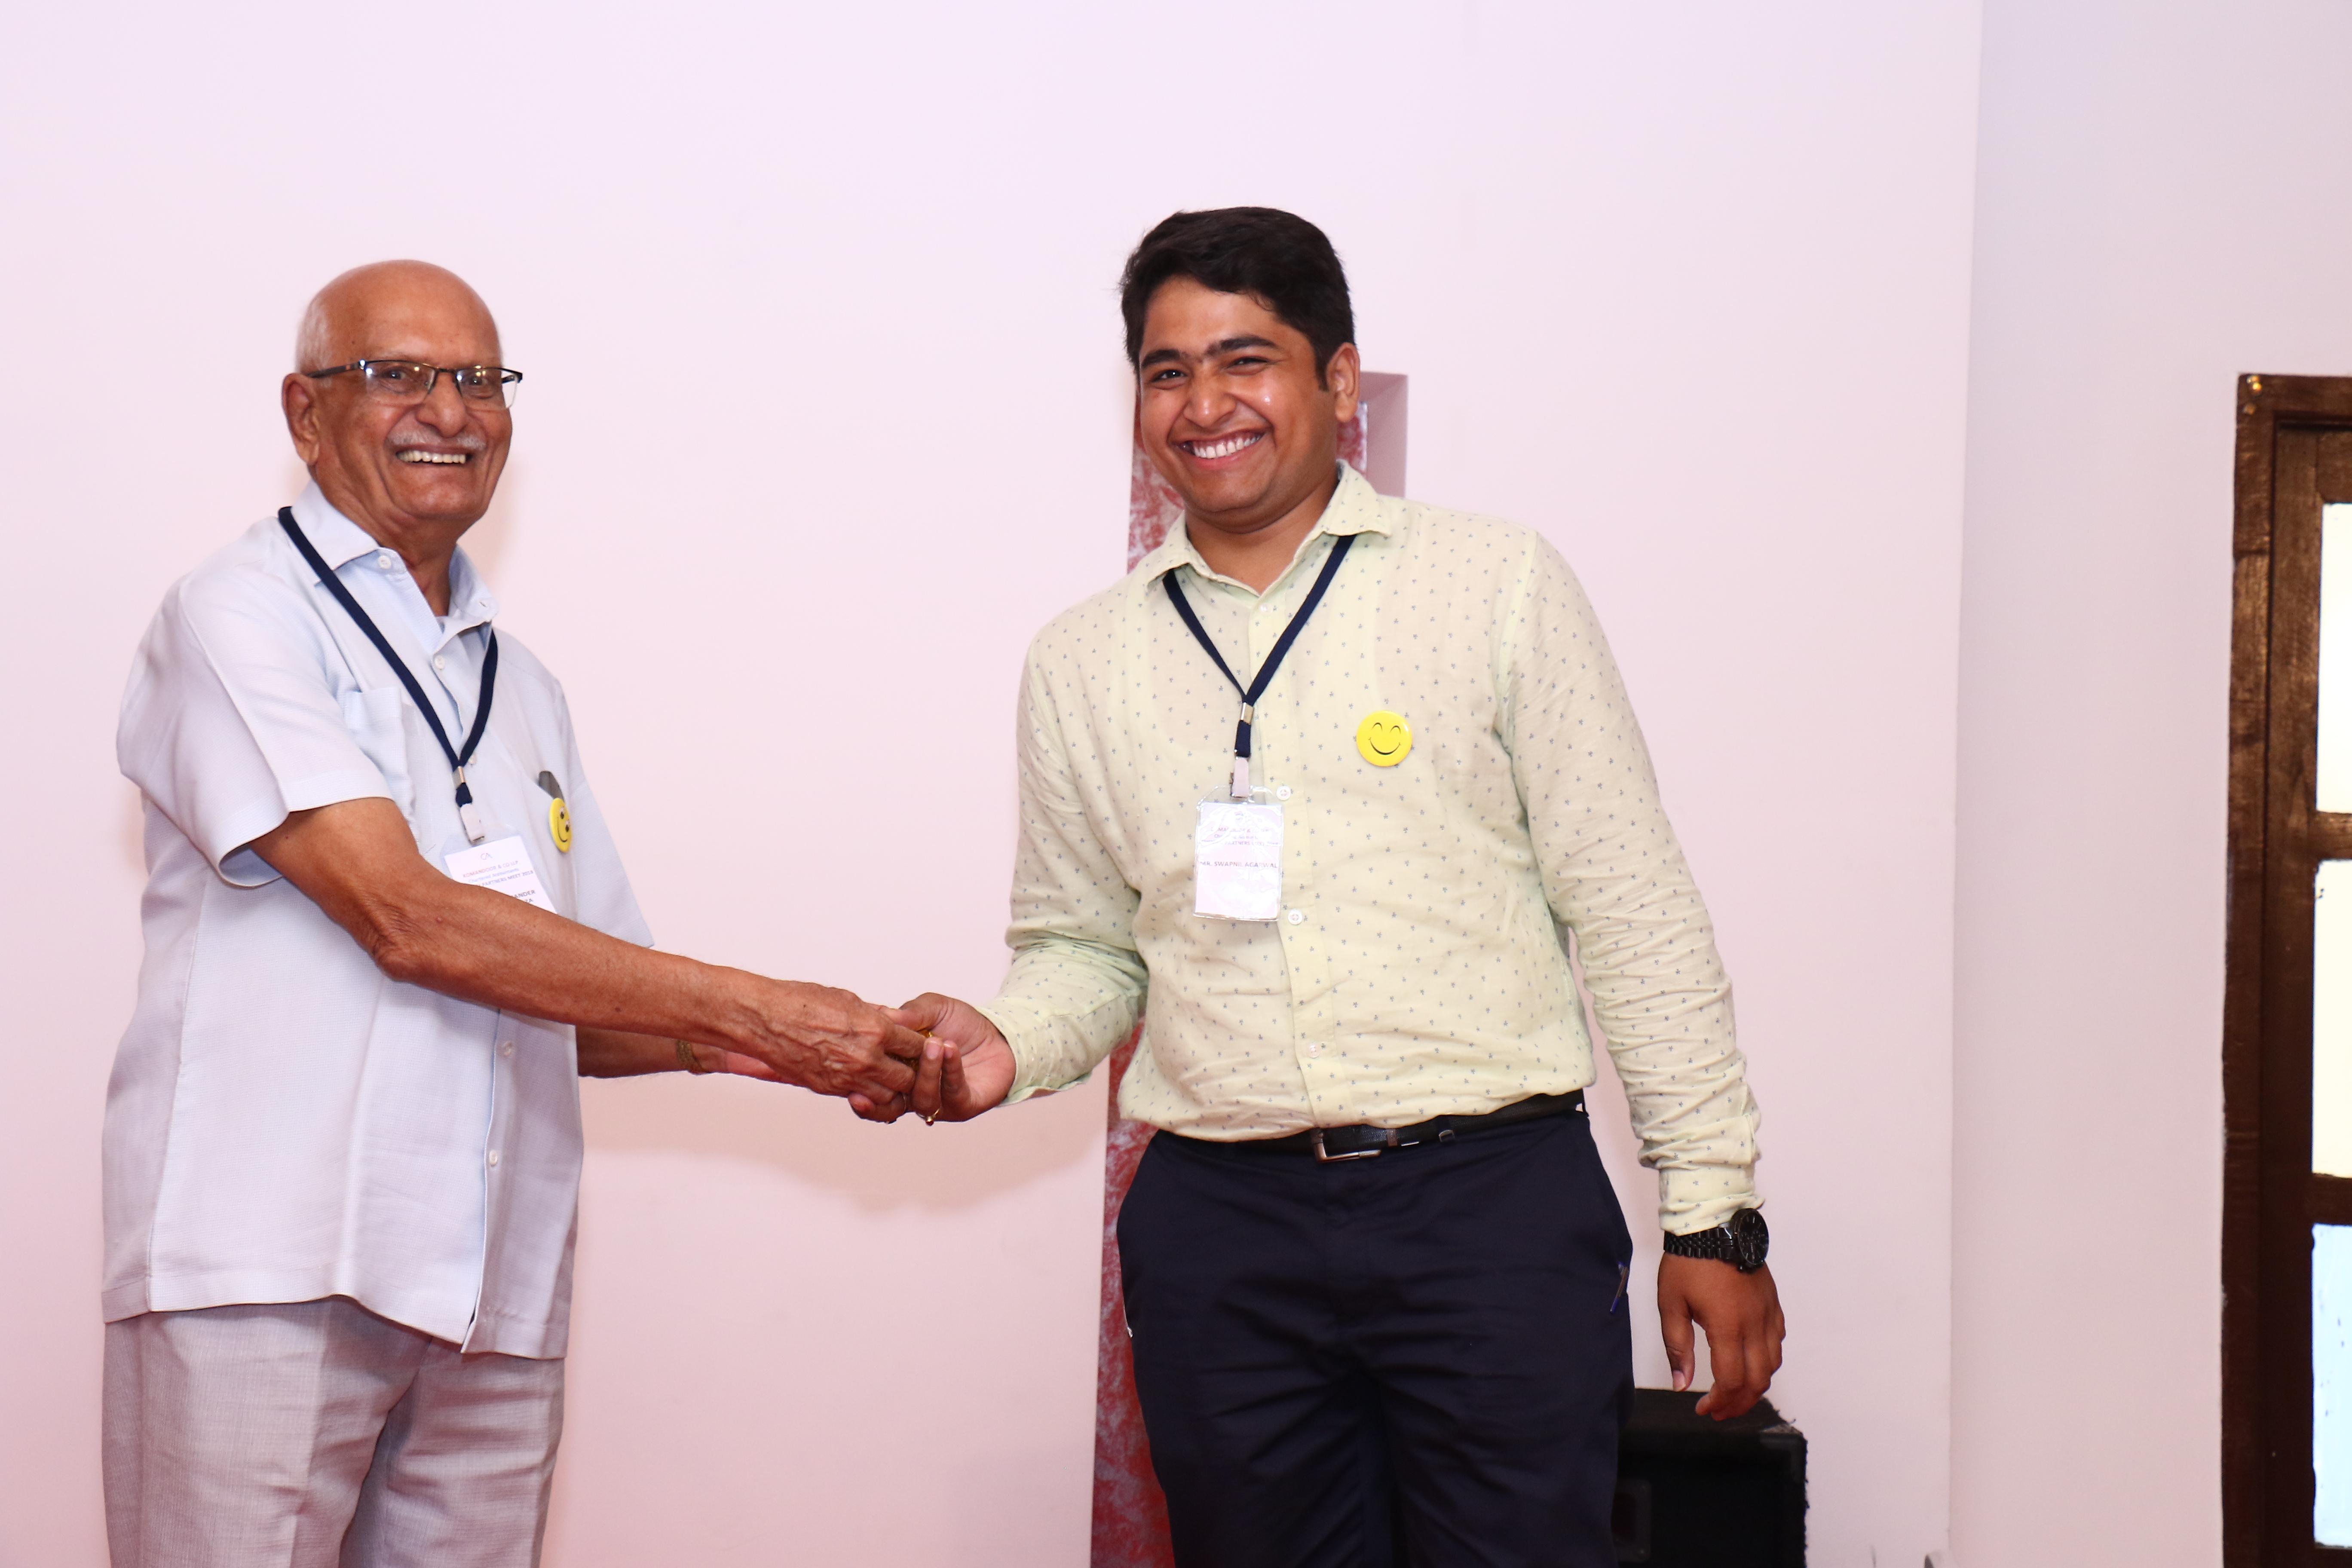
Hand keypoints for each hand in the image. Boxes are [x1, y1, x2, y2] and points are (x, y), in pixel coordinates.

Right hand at [726, 977, 924, 1104]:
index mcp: (875, 1030)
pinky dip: (868, 1094)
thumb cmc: (800, 1002)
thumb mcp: (847, 999)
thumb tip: (895, 1018)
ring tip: (890, 1076)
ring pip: (887, 1097)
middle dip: (913, 1071)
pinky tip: (866, 1080)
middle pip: (908, 1078)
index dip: (921, 1045)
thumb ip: (875, 1014)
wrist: (764, 1019)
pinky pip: (860, 1099)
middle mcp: (865, 1058)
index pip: (915, 1045)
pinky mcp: (830, 1089)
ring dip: (892, 1089)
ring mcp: (847, 1078)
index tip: (920, 1043)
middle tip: (910, 1064)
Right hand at [845, 993, 1016, 1123]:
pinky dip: (950, 1070)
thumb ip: (912, 1012)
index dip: (861, 1087)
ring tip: (935, 1044)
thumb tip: (889, 1015)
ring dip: (927, 1070)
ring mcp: (938, 1102)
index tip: (852, 1079)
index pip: (872, 1085)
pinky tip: (950, 1050)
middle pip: (892, 1099)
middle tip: (892, 1056)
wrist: (999, 1034)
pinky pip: (952, 1092)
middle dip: (889, 1081)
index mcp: (899, 1071)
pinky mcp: (963, 1105)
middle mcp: (914, 1092)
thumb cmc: (961, 1024)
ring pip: (923, 1096)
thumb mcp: (934, 1008)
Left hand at [1658, 1255, 1784, 1419]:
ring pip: (1772, 1363)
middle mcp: (1755, 1324)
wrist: (1714, 1223)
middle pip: (1758, 1380)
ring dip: (1755, 1385)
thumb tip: (1681, 1384)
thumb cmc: (1688, 1263)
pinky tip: (1750, 1360)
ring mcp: (1768, 1313)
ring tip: (1734, 1392)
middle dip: (1739, 1403)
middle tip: (1720, 1411)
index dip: (1719, 1402)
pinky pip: (1778, 1341)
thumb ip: (1677, 1346)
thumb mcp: (1671, 1304)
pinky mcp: (1773, 1303)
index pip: (1732, 1381)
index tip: (1704, 1410)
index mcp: (1728, 1327)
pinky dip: (1766, 1359)